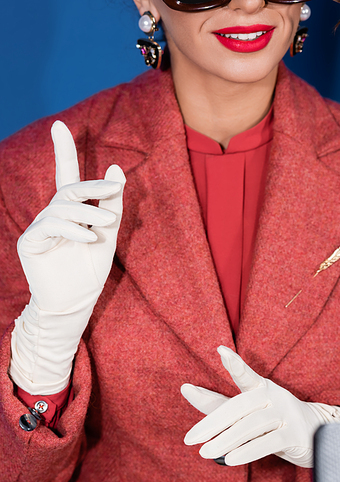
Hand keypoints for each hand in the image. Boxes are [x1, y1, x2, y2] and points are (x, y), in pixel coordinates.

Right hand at [9, 120, 125, 393]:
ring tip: (105, 223)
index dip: (63, 150)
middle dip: (92, 186)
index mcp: (70, 213)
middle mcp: (52, 216)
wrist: (75, 304)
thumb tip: (116, 167)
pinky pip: (51, 227)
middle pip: (68, 189)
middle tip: (113, 189)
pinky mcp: (30, 242)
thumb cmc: (90, 272)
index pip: (67, 176)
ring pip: (62, 207)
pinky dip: (73, 230)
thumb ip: (111, 203)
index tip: (60, 124)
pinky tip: (88, 238)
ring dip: (87, 212)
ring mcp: (39, 228)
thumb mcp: (108, 235)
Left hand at [182, 346, 339, 467]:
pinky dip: (247, 451)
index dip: (235, 365)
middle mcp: (274, 396)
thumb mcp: (245, 411)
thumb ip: (216, 403)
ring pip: (251, 425)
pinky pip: (269, 443)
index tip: (221, 351)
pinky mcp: (295, 435)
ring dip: (226, 441)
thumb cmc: (272, 420)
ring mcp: (286, 415)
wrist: (318, 434)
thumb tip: (185, 389)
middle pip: (239, 407)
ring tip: (204, 453)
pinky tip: (230, 459)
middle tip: (189, 439)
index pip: (246, 376)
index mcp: (261, 387)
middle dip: (212, 424)